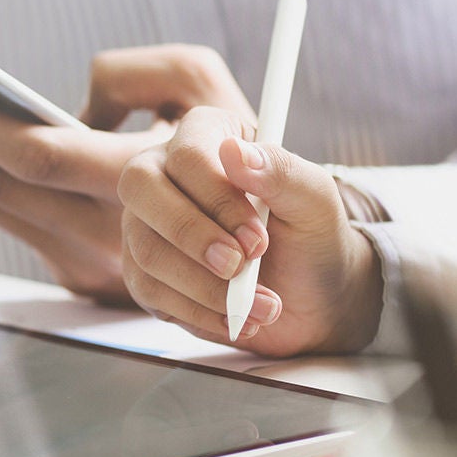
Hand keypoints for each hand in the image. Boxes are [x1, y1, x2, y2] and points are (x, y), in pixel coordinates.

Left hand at [0, 45, 254, 303]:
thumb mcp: (208, 88)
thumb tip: (79, 94)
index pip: (34, 152)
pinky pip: (13, 221)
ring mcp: (88, 263)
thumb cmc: (241, 153)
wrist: (278, 262)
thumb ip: (140, 72)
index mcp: (134, 180)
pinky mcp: (82, 278)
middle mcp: (103, 232)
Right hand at [117, 107, 383, 356]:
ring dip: (204, 288)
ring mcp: (147, 222)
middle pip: (141, 189)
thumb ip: (281, 171)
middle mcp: (165, 172)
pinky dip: (198, 313)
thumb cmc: (312, 236)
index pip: (188, 154)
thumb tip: (236, 153)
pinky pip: (149, 291)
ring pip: (146, 249)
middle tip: (239, 269)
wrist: (311, 297)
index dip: (219, 200)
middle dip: (192, 237)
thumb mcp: (315, 201)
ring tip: (261, 305)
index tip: (259, 241)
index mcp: (209, 137)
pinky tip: (237, 319)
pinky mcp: (144, 271)